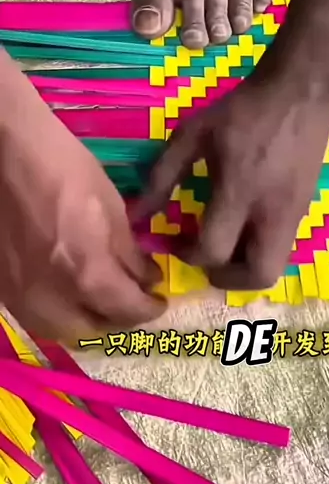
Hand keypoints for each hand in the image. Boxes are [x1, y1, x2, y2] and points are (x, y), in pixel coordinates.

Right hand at [0, 58, 164, 341]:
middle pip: (94, 329)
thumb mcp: (112, 208)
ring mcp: (21, 296)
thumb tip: (147, 279)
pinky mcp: (3, 288)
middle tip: (135, 301)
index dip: (148, 308)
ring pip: (61, 330)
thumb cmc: (67, 170)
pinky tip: (71, 294)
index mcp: (87, 274)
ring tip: (105, 302)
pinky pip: (37, 316)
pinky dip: (60, 313)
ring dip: (89, 321)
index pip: (127, 311)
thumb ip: (130, 254)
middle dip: (120, 319)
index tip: (159, 300)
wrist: (7, 153)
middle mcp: (52, 298)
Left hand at [137, 73, 328, 290]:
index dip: (189, 256)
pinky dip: (260, 249)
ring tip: (226, 245)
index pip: (214, 249)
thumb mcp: (193, 134)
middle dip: (228, 280)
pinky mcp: (305, 209)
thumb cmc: (241, 111)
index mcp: (239, 191)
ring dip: (246, 267)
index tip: (176, 242)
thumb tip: (137, 215)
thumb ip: (162, 176)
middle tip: (208, 261)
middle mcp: (271, 211)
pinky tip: (244, 224)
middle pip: (258, 275)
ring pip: (275, 266)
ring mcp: (294, 213)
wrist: (299, 92)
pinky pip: (283, 247)